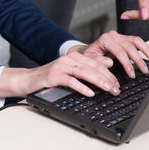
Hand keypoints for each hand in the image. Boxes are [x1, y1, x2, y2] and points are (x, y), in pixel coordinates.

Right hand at [0, 53, 121, 98]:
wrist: (30, 80)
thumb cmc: (52, 77)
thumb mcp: (72, 70)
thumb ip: (89, 65)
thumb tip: (109, 62)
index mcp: (75, 56)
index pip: (97, 63)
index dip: (109, 73)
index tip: (118, 84)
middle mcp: (69, 58)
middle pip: (93, 67)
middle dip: (107, 78)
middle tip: (116, 89)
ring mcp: (61, 66)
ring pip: (84, 72)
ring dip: (99, 82)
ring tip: (108, 89)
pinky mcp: (54, 76)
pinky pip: (71, 81)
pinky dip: (82, 87)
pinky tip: (90, 93)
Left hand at [68, 30, 148, 79]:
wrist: (87, 52)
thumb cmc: (88, 57)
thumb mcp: (88, 60)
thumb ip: (98, 61)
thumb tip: (110, 63)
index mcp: (105, 39)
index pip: (120, 51)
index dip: (127, 63)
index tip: (132, 74)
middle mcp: (114, 36)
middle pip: (130, 46)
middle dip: (139, 60)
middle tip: (144, 71)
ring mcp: (121, 37)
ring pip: (137, 41)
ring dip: (147, 51)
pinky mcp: (126, 39)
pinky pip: (138, 42)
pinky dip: (148, 47)